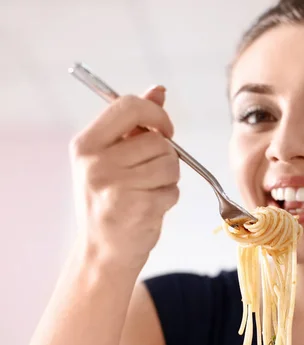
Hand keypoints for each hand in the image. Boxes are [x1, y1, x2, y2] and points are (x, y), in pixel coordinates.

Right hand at [69, 86, 179, 271]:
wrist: (103, 251)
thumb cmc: (110, 200)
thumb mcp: (112, 157)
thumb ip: (135, 123)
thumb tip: (159, 90)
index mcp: (86, 144)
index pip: (129, 106)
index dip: (156, 114)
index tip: (164, 130)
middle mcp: (96, 163)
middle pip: (158, 140)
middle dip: (166, 156)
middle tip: (149, 175)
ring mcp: (116, 186)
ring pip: (170, 164)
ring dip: (169, 179)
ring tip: (148, 192)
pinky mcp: (138, 207)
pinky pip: (173, 190)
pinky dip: (169, 198)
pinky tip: (149, 208)